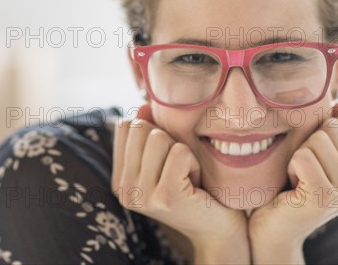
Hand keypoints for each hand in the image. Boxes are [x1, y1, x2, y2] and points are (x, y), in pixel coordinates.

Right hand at [111, 105, 248, 260]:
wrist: (218, 230)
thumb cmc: (194, 189)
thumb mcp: (165, 159)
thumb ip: (149, 133)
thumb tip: (142, 106)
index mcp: (119, 179)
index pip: (124, 126)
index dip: (151, 131)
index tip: (165, 160)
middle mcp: (124, 189)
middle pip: (140, 127)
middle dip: (167, 140)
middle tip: (179, 169)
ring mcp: (142, 194)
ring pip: (159, 137)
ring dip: (182, 151)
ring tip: (187, 176)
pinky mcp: (165, 196)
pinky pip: (180, 152)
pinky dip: (194, 162)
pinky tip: (195, 183)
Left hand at [248, 103, 337, 262]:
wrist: (270, 228)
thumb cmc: (287, 187)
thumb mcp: (314, 156)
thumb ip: (332, 133)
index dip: (317, 134)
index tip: (310, 161)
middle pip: (331, 129)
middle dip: (306, 144)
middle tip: (300, 172)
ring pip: (317, 140)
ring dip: (297, 156)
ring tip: (296, 179)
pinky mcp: (325, 197)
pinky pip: (304, 156)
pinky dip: (290, 166)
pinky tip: (290, 185)